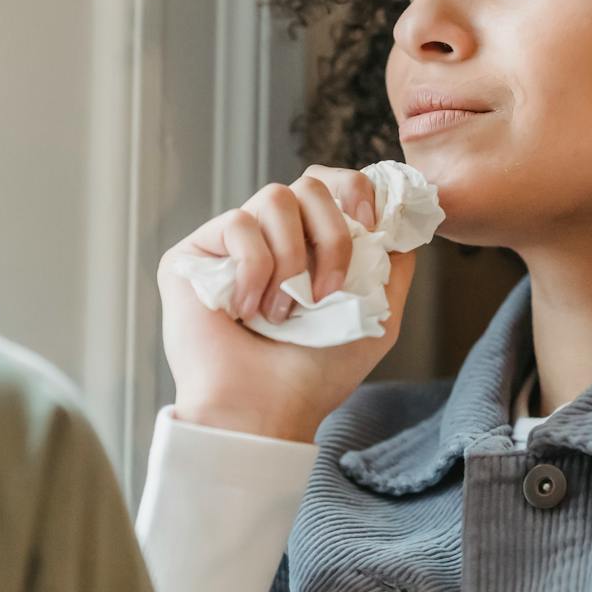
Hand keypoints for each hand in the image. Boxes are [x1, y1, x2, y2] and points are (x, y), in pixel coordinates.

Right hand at [156, 165, 419, 442]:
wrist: (266, 408)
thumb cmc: (316, 372)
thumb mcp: (379, 314)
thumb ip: (393, 263)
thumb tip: (399, 220)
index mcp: (310, 245)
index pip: (332, 184)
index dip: (355, 191)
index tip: (372, 223)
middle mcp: (271, 237)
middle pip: (310, 183)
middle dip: (333, 235)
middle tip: (327, 292)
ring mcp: (231, 243)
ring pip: (274, 196)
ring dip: (292, 257)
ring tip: (284, 311)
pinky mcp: (192, 254)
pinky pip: (237, 223)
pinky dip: (255, 269)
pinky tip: (247, 311)